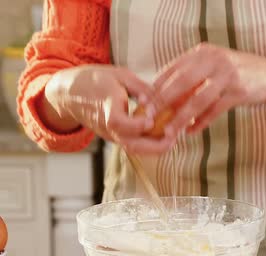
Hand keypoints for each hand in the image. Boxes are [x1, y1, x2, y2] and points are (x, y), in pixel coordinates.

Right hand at [44, 65, 173, 153]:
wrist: (69, 95)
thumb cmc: (95, 80)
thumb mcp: (119, 75)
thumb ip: (141, 88)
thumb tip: (158, 100)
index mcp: (106, 109)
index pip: (122, 123)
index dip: (140, 123)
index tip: (153, 116)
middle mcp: (108, 128)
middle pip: (132, 146)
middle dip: (157, 145)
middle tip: (175, 135)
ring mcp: (111, 136)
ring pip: (135, 149)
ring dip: (156, 146)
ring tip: (174, 135)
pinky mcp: (115, 138)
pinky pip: (134, 145)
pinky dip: (150, 143)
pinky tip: (165, 133)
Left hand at [150, 43, 265, 138]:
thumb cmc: (237, 74)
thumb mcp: (214, 67)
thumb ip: (192, 77)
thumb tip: (164, 98)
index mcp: (203, 52)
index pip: (172, 69)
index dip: (156, 86)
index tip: (144, 102)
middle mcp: (214, 60)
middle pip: (181, 82)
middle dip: (163, 100)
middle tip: (149, 116)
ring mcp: (227, 75)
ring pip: (197, 99)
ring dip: (181, 117)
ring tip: (170, 131)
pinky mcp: (239, 91)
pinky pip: (215, 109)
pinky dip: (202, 122)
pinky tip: (192, 131)